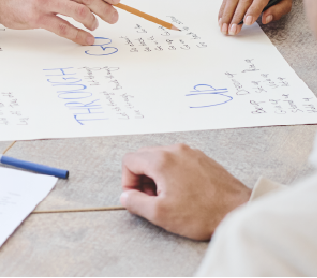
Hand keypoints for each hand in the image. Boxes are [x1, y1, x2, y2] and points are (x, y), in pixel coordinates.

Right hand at [120, 144, 250, 239]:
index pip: (130, 161)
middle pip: (144, 156)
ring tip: (170, 196)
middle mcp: (174, 150)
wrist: (239, 211)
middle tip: (152, 197)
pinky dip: (174, 172)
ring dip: (158, 175)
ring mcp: (190, 152)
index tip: (137, 196)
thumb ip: (136, 203)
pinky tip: (184, 191)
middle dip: (142, 177)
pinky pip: (178, 160)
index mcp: (161, 160)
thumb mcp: (161, 214)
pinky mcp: (202, 158)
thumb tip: (126, 196)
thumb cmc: (203, 213)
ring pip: (161, 157)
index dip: (128, 180)